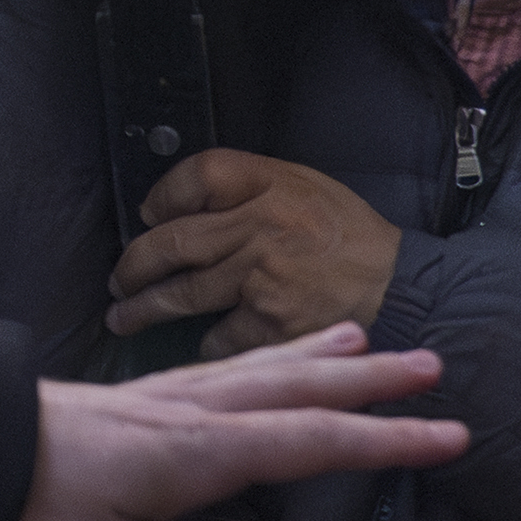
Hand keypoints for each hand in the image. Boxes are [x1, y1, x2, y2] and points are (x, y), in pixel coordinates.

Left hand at [10, 328, 464, 520]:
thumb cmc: (20, 516)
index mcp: (195, 452)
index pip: (312, 442)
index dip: (385, 442)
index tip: (449, 438)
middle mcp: (186, 413)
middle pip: (297, 387)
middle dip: (369, 380)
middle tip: (434, 369)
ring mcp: (157, 401)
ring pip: (257, 369)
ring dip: (314, 355)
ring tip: (361, 336)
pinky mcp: (128, 405)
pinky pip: (216, 373)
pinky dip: (257, 360)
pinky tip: (254, 366)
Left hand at [105, 150, 406, 356]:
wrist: (402, 289)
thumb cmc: (351, 240)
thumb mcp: (306, 188)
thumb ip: (249, 190)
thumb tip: (180, 208)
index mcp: (270, 184)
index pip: (197, 175)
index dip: (163, 197)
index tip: (149, 216)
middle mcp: (261, 225)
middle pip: (173, 241)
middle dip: (134, 266)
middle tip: (118, 280)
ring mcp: (263, 276)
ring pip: (183, 294)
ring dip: (144, 310)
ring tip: (124, 317)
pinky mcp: (271, 322)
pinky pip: (217, 336)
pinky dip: (207, 343)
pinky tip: (203, 345)